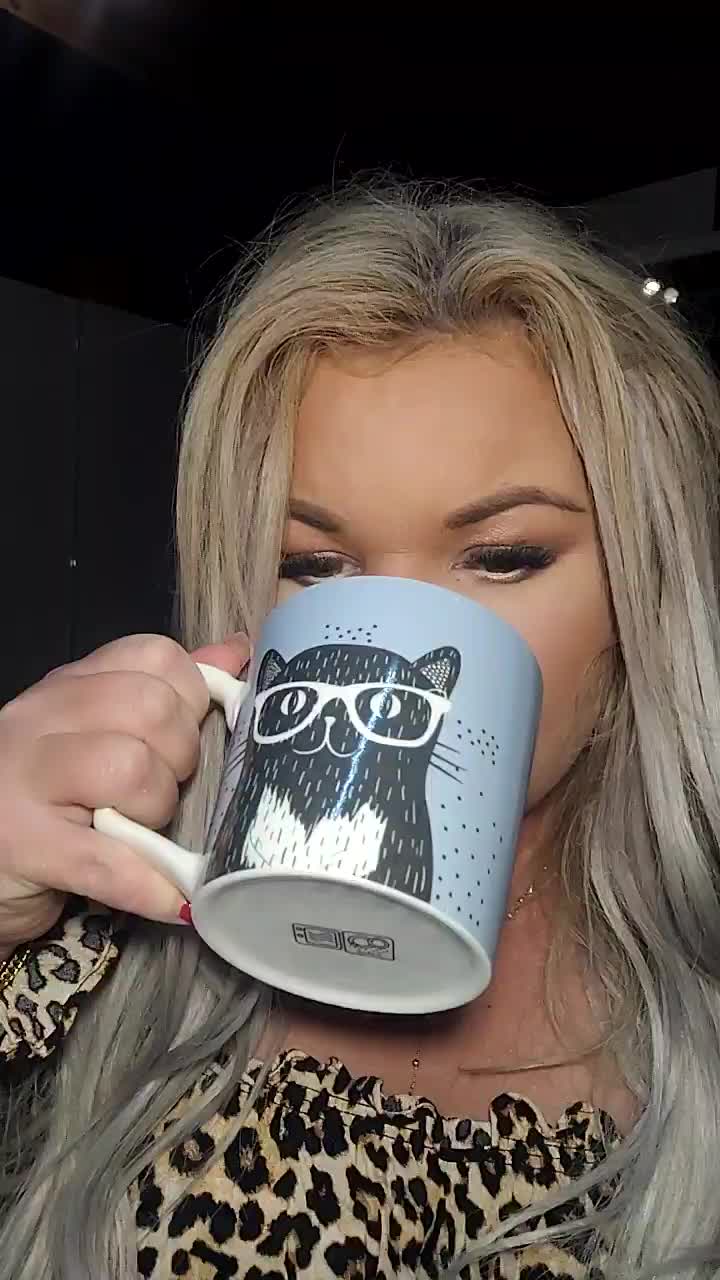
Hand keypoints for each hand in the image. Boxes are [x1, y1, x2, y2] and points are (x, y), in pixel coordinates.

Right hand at [0, 632, 249, 953]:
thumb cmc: (40, 799)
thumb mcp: (94, 733)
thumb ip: (162, 692)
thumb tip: (234, 653)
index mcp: (69, 685)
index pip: (155, 655)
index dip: (192, 698)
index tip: (188, 736)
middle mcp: (43, 718)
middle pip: (151, 707)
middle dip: (182, 756)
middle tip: (167, 790)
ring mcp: (26, 777)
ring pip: (130, 767)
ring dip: (158, 809)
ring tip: (145, 833)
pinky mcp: (22, 844)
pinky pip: (108, 861)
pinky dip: (151, 884)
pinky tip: (173, 899)